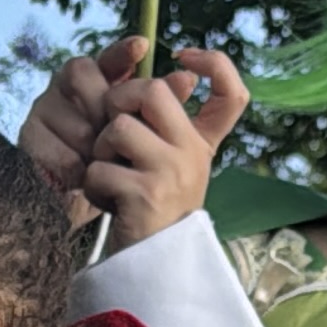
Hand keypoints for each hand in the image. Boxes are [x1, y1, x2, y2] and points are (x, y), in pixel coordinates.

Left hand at [19, 38, 247, 241]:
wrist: (155, 269)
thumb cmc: (153, 211)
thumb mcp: (172, 164)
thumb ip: (165, 123)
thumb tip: (175, 75)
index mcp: (202, 144)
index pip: (234, 92)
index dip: (216, 64)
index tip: (184, 56)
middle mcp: (194, 154)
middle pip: (153, 90)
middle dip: (120, 102)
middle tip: (115, 135)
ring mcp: (171, 173)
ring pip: (118, 127)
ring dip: (100, 150)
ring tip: (110, 175)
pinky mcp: (144, 195)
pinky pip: (99, 167)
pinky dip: (92, 184)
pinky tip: (107, 203)